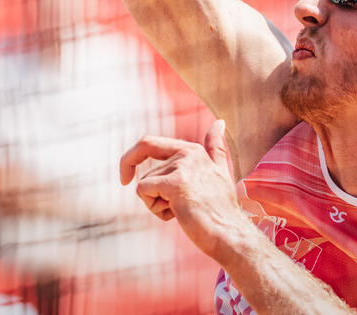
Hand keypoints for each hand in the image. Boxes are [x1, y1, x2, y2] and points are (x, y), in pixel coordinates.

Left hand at [119, 120, 245, 259]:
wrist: (231, 235)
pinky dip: (154, 208)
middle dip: (140, 184)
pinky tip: (177, 215)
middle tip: (143, 194)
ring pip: (143, 183)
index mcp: (193, 150)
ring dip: (156, 203)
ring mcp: (181, 167)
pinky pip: (142, 191)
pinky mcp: (175, 184)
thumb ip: (215, 148)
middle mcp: (187, 153)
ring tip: (183, 211)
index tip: (125, 177)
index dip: (131, 158)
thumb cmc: (222, 210)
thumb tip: (220, 122)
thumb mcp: (220, 172)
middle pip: (144, 168)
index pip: (148, 143)